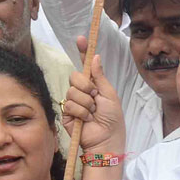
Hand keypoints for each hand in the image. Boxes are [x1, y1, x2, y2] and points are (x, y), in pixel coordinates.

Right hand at [62, 36, 124, 152]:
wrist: (106, 140)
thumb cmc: (112, 120)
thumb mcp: (110, 95)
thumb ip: (100, 76)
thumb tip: (95, 57)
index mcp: (93, 85)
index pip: (86, 65)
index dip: (82, 51)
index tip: (81, 38)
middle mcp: (82, 91)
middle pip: (75, 76)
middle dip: (86, 86)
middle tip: (95, 97)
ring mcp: (73, 102)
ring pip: (72, 91)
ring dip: (86, 103)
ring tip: (93, 113)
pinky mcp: (66, 113)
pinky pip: (70, 104)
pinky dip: (81, 112)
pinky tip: (86, 120)